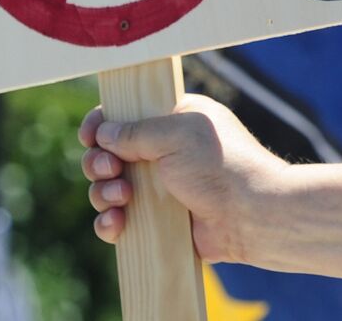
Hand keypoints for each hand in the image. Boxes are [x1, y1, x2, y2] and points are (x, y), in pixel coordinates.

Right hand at [79, 94, 288, 263]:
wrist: (252, 216)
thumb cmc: (221, 166)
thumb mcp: (175, 135)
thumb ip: (135, 132)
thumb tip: (103, 134)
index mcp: (173, 120)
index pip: (126, 114)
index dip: (102, 124)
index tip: (90, 135)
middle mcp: (164, 152)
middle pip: (108, 153)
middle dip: (98, 162)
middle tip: (110, 168)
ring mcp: (159, 187)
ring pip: (109, 188)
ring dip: (103, 193)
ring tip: (122, 198)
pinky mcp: (157, 221)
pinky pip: (120, 220)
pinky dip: (110, 223)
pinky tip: (116, 225)